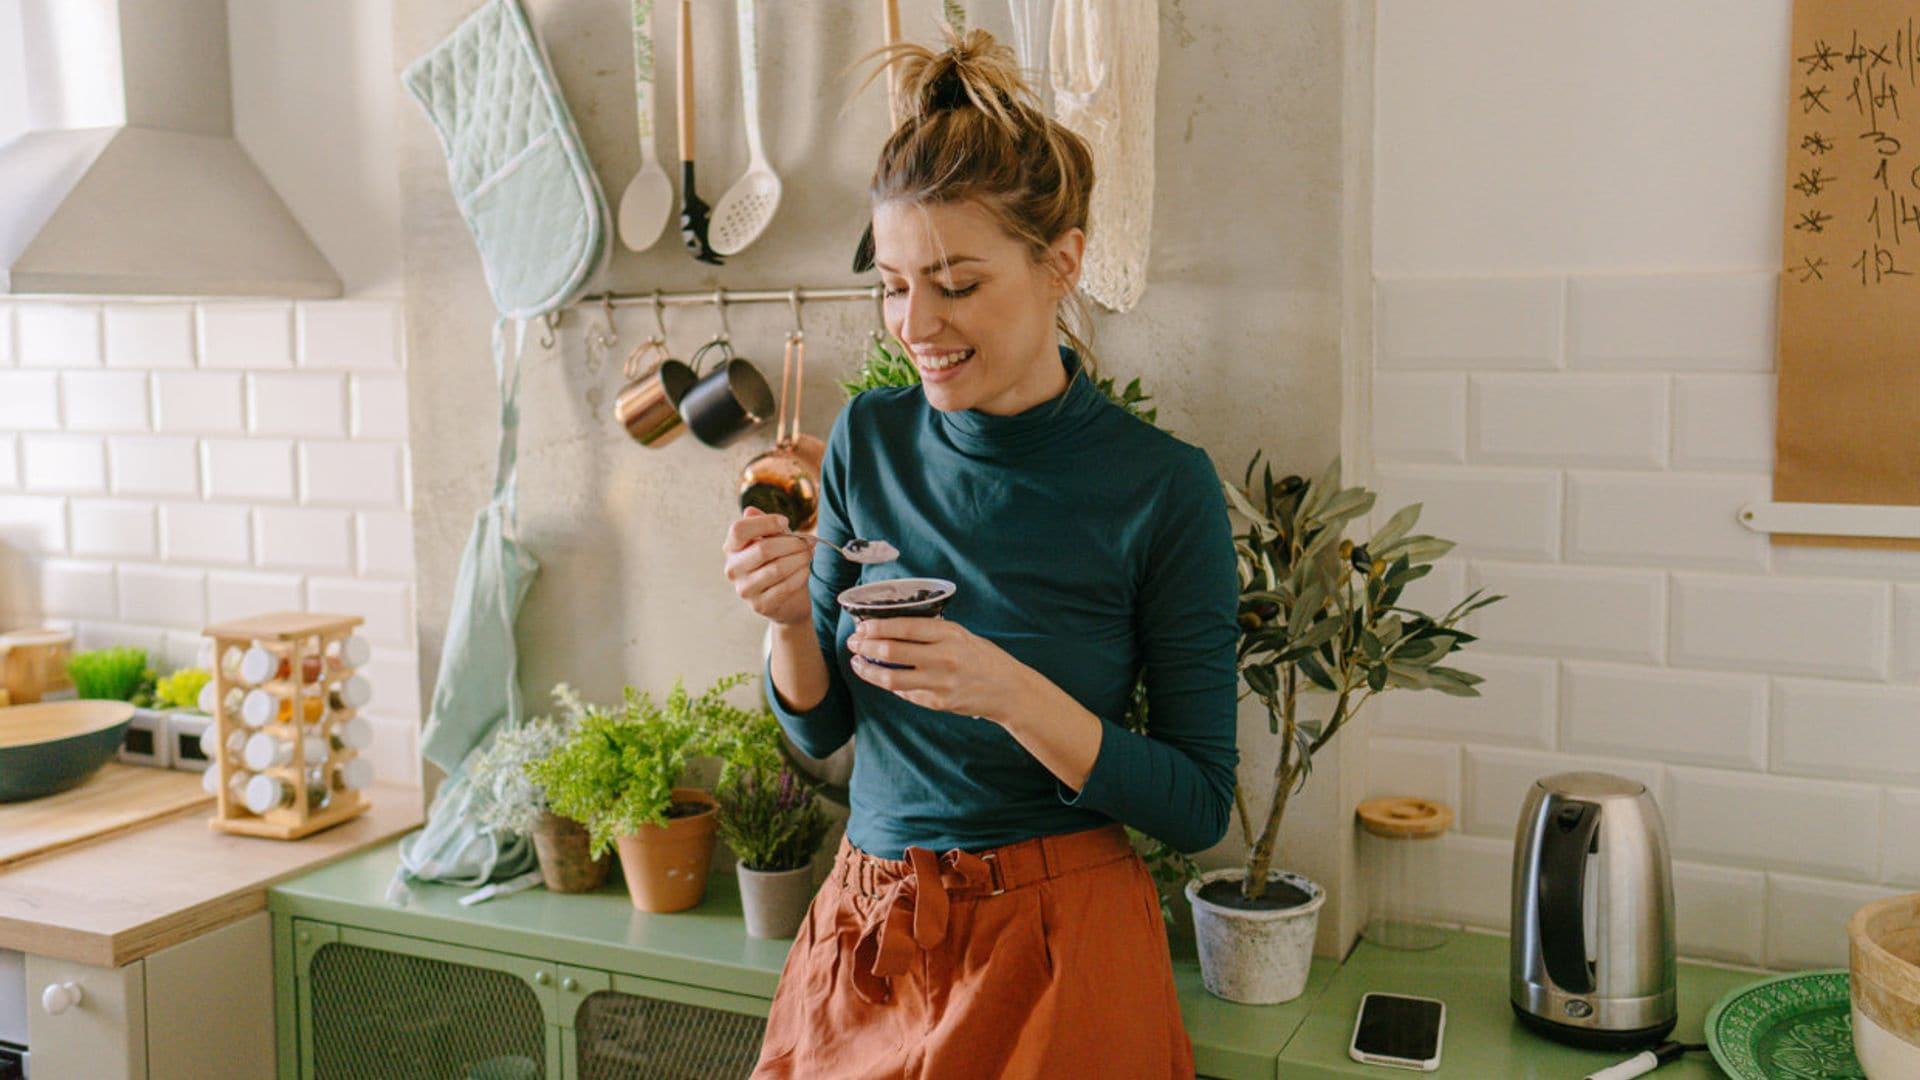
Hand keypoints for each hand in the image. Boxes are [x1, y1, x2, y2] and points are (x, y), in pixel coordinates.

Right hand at [722, 508, 812, 626]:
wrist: (787, 601)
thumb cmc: (778, 563)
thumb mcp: (772, 541)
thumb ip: (763, 526)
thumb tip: (750, 511)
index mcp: (731, 548)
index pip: (738, 530)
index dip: (765, 522)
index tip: (785, 522)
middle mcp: (733, 569)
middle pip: (763, 548)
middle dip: (792, 543)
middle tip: (809, 542)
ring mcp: (744, 589)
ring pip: (777, 568)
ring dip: (800, 559)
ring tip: (809, 554)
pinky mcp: (760, 605)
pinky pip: (785, 587)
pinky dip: (800, 575)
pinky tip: (806, 570)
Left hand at [846, 617, 1033, 720]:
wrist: (1007, 689)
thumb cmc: (982, 657)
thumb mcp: (961, 635)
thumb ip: (931, 631)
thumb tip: (892, 627)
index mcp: (949, 634)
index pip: (903, 627)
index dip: (877, 627)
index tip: (861, 626)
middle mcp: (943, 658)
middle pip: (891, 652)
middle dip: (866, 646)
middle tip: (853, 642)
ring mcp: (940, 683)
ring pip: (891, 679)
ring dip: (868, 670)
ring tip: (857, 662)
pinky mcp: (938, 702)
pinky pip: (906, 693)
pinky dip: (890, 684)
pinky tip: (881, 677)